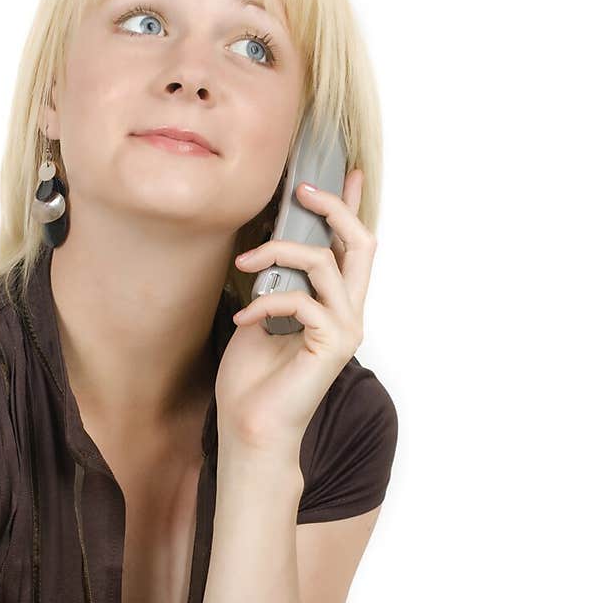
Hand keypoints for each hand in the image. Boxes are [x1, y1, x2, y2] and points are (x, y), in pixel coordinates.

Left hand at [214, 168, 375, 461]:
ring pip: (324, 262)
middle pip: (360, 243)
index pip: (350, 247)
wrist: (250, 430)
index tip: (348, 172)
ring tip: (243, 265)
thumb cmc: (251, 380)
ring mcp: (345, 329)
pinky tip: (244, 321)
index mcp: (334, 305)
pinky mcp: (333, 345)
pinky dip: (266, 303)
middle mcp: (348, 314)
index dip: (351, 207)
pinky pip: (302, 299)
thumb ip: (275, 283)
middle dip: (333, 207)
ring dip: (277, 252)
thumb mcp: (259, 316)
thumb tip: (266, 246)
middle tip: (300, 189)